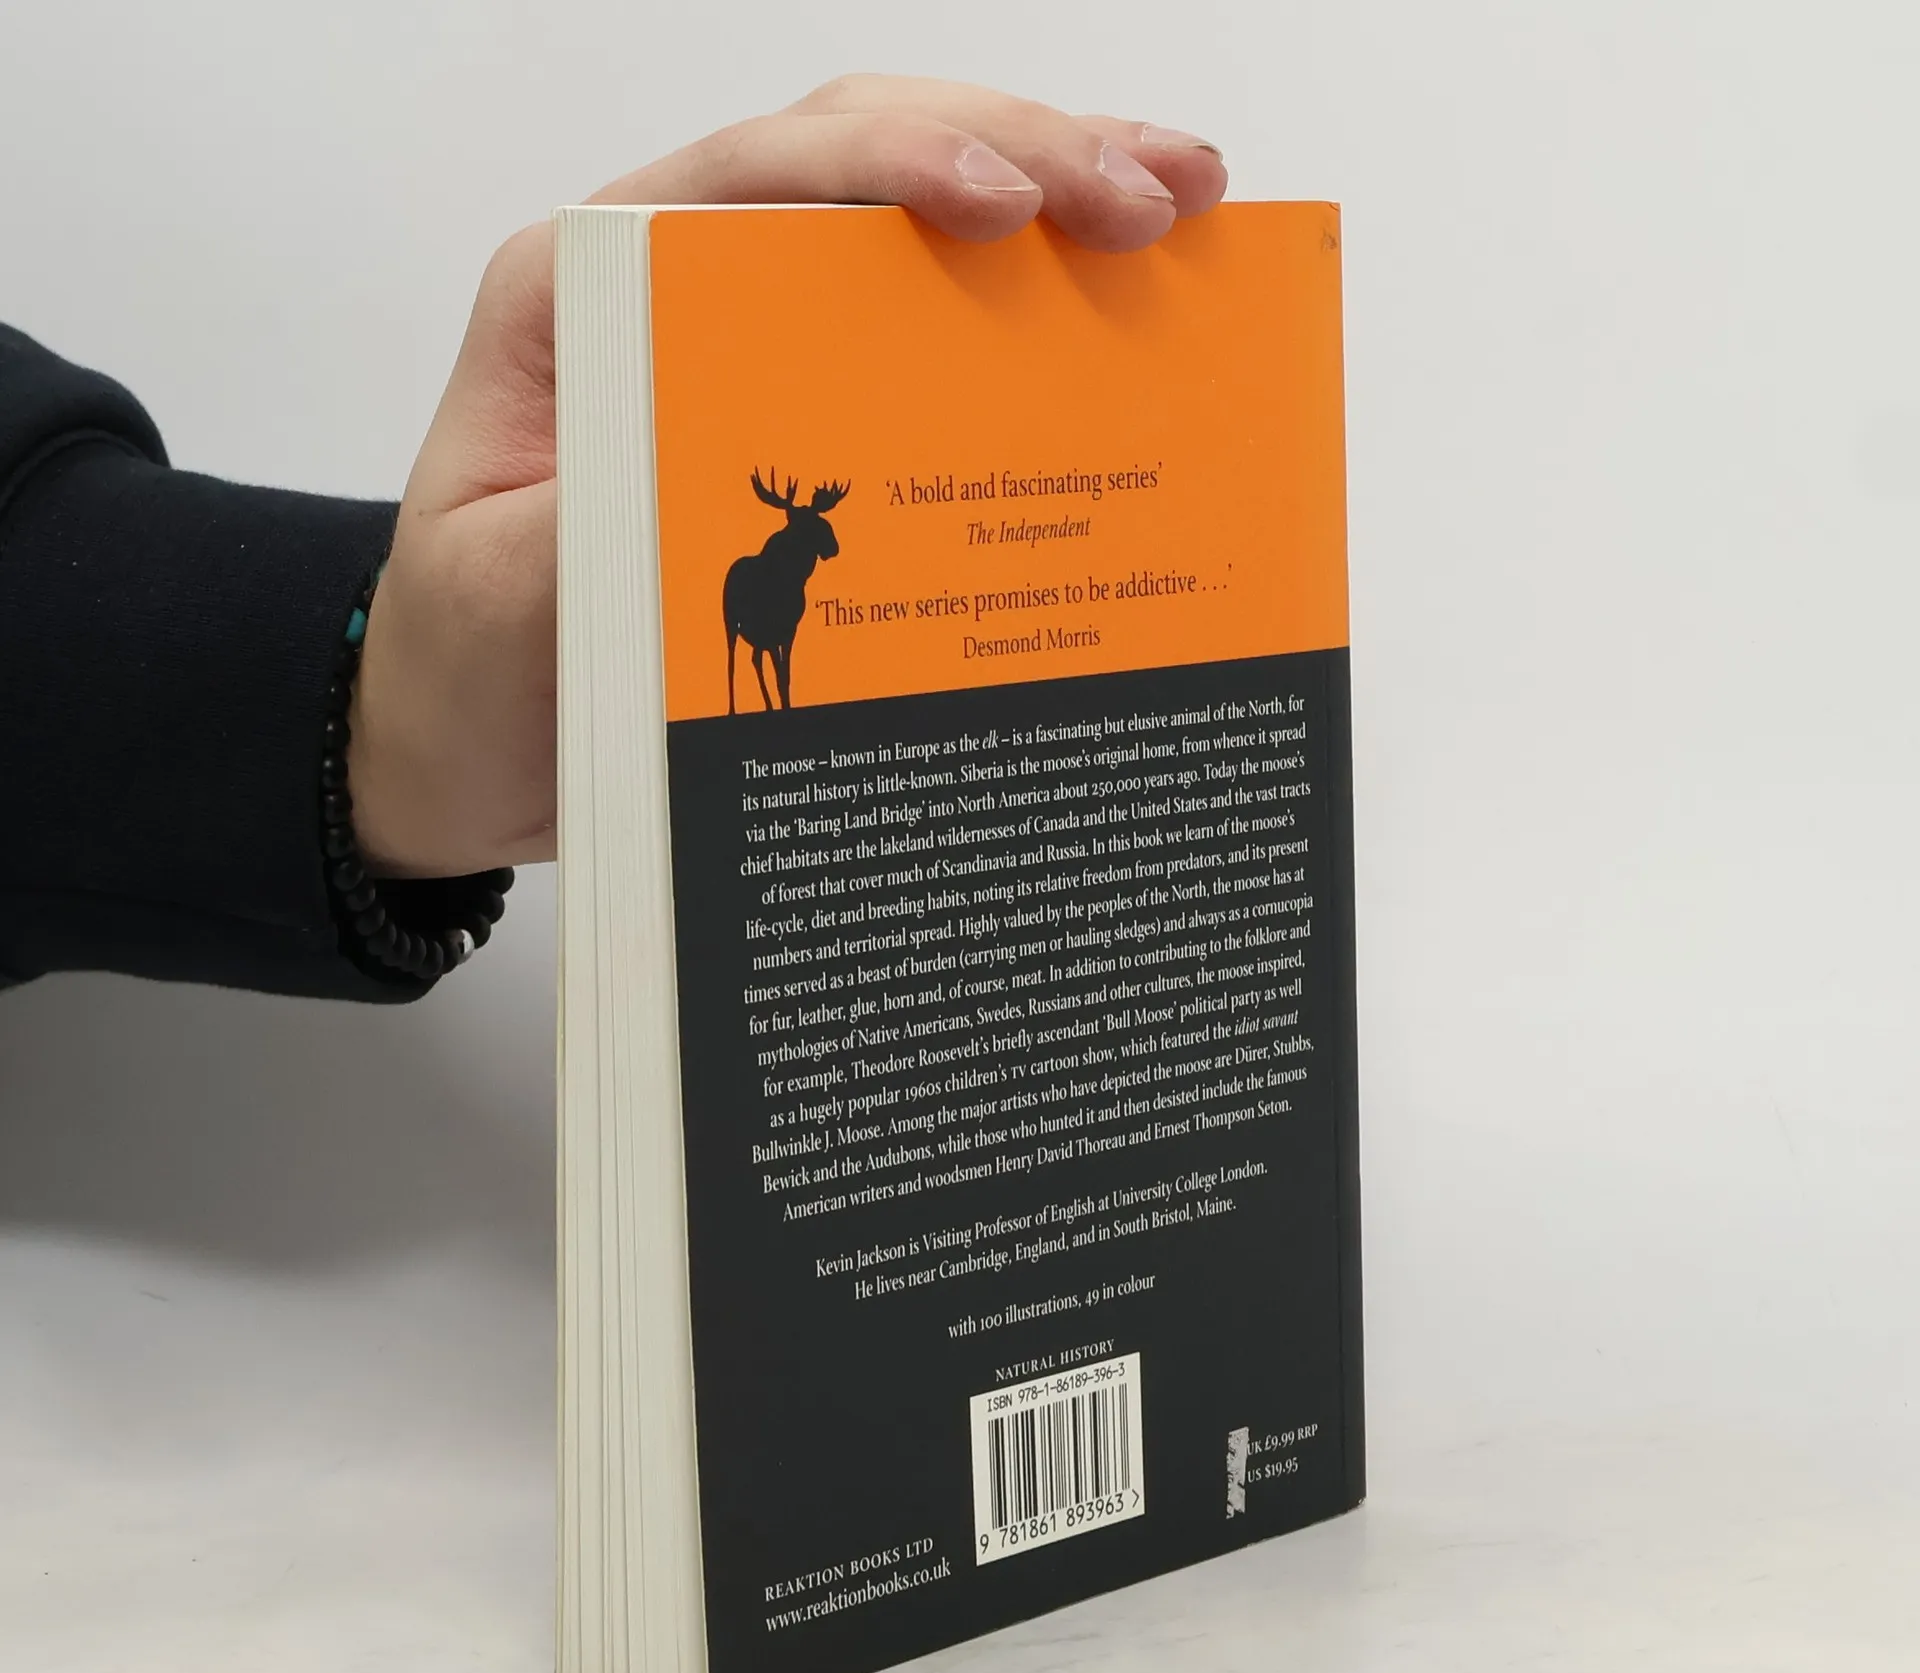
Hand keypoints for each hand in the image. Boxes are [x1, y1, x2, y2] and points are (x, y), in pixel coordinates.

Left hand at [351, 75, 1227, 875]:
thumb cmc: (471, 660)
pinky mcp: (805, 411)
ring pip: (906, 224)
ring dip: (1049, 194)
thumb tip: (736, 480)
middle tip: (1151, 202)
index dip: (889, 167)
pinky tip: (1121, 294)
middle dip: (1015, 155)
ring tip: (1182, 201)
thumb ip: (605, 524)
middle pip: (854, 163)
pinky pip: (924, 333)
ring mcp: (746, 342)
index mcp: (583, 297)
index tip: (1005, 209)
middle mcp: (670, 289)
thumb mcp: (508, 601)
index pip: (749, 179)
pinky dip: (1028, 303)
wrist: (470, 735)